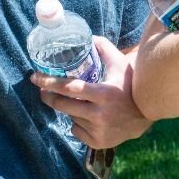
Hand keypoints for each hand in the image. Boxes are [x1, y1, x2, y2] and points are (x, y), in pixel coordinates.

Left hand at [32, 38, 149, 149]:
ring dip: (70, 110)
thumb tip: (89, 36)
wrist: (144, 118)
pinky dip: (78, 124)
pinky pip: (76, 131)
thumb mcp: (121, 66)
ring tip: (83, 104)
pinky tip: (89, 119)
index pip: (70, 88)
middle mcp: (99, 114)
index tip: (35, 77)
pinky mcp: (97, 142)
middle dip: (49, 97)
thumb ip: (105, 48)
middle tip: (44, 90)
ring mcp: (98, 130)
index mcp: (103, 94)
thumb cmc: (129, 87)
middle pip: (63, 106)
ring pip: (71, 118)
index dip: (50, 82)